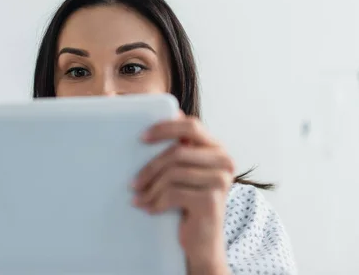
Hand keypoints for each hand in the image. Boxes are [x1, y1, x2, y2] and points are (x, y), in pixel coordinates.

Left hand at [133, 114, 233, 272]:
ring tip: (139, 197)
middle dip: (150, 167)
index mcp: (218, 149)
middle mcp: (225, 162)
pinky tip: (148, 208)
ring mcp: (221, 181)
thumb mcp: (185, 173)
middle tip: (133, 182)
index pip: (191, 126)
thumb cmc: (189, 205)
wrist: (203, 244)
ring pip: (173, 173)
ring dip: (150, 188)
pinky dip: (156, 202)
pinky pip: (173, 193)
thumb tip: (173, 112)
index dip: (164, 128)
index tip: (141, 138)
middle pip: (177, 152)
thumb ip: (182, 147)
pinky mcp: (211, 201)